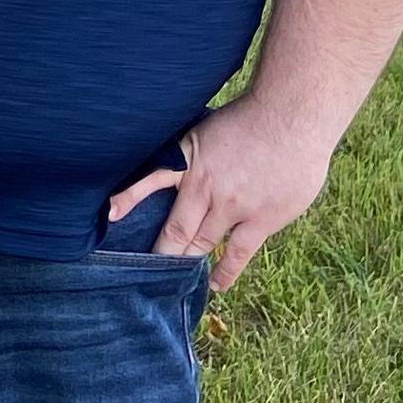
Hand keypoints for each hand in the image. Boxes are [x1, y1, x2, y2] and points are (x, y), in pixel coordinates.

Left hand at [106, 93, 337, 290]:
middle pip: (176, 229)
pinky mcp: (261, 219)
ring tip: (176, 278)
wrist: (292, 117)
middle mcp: (205, 188)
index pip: (147, 187)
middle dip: (161, 251)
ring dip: (189, 260)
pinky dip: (225, 272)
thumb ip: (184, 152)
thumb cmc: (247, 118)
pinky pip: (238, 253)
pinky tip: (215, 285)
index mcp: (187, 162)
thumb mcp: (202, 128)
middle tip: (146, 270)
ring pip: (203, 243)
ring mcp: (233, 206)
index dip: (127, 205)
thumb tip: (163, 164)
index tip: (110, 221)